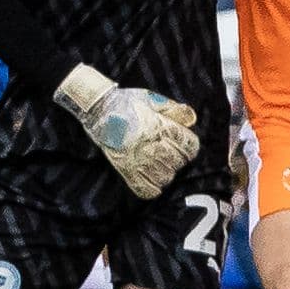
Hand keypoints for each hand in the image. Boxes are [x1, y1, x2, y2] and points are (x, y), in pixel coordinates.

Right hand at [57, 67, 203, 197]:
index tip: (183, 144)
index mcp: (161, 127)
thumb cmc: (126, 103)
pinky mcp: (124, 168)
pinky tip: (152, 181)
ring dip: (166, 172)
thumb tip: (192, 120)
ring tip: (160, 165)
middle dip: (178, 158)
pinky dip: (152, 189)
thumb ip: (175, 109)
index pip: (190, 146)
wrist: (98, 109)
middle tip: (169, 153)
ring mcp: (137, 158)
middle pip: (178, 162)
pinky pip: (144, 188)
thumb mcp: (153, 99)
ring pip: (164, 177)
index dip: (189, 146)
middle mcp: (151, 144)